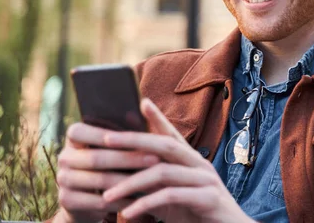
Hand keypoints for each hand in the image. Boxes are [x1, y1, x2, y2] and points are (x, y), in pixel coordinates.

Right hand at [55, 123, 160, 222]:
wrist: (91, 200)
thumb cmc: (113, 163)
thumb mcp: (116, 147)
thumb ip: (126, 129)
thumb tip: (144, 104)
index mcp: (74, 137)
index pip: (81, 130)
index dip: (107, 135)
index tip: (138, 136)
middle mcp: (64, 157)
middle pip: (96, 157)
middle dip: (129, 158)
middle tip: (156, 160)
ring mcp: (63, 180)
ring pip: (99, 180)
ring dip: (129, 182)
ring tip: (153, 181)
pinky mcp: (66, 201)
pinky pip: (98, 202)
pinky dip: (122, 201)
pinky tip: (140, 200)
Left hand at [102, 98, 253, 222]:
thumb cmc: (197, 214)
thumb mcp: (172, 197)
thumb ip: (154, 183)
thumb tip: (122, 174)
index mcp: (191, 161)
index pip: (172, 134)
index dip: (157, 117)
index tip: (140, 102)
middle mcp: (200, 165)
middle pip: (165, 145)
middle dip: (134, 140)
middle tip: (105, 140)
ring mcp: (206, 180)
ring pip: (164, 171)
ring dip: (131, 183)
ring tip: (106, 195)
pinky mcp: (208, 199)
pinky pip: (172, 196)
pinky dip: (147, 203)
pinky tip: (128, 212)